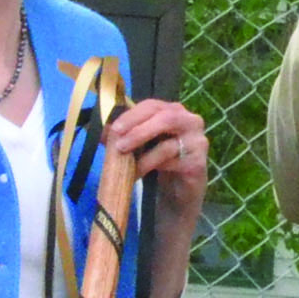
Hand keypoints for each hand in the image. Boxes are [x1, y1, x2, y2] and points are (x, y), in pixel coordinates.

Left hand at [108, 98, 207, 220]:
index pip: (152, 105)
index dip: (132, 115)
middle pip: (165, 118)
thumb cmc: (158, 163)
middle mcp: (190, 122)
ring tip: (126, 165)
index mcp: (174, 111)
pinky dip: (152, 168)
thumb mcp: (139, 146)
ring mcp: (197, 142)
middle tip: (119, 145)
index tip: (115, 129)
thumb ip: (124, 135)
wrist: (178, 192)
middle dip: (138, 131)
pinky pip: (172, 163)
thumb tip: (101, 130)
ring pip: (168, 144)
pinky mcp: (197, 164)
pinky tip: (139, 175)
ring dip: (143, 155)